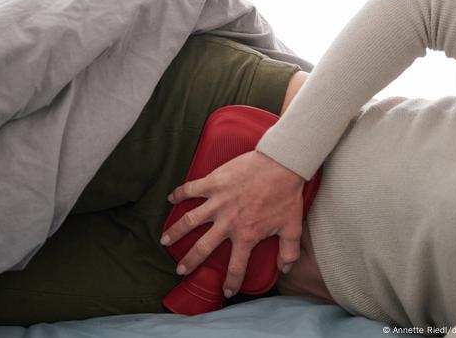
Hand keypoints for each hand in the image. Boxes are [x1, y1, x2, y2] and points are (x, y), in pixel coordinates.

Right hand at [161, 149, 304, 297]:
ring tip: (164, 241)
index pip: (237, 266)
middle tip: (180, 270)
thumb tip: (285, 269)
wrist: (280, 165)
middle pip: (202, 248)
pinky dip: (179, 195)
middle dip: (190, 262)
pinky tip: (170, 199)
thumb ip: (289, 251)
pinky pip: (190, 190)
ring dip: (175, 232)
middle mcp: (227, 222)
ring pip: (189, 221)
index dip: (231, 282)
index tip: (226, 291)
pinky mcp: (213, 183)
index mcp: (246, 235)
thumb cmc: (286, 194)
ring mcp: (217, 202)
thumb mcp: (292, 227)